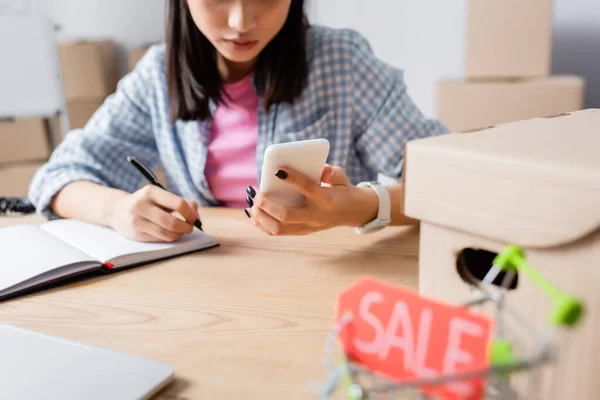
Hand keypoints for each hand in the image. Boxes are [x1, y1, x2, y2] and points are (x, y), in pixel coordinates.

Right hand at [108, 185, 199, 241]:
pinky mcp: (135, 234)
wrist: (118, 210)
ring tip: (181, 231)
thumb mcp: (161, 197)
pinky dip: (169, 238)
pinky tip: (170, 234)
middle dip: (186, 227)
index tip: (195, 218)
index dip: (190, 214)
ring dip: (179, 235)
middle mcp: (141, 205)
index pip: (178, 204)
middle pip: (172, 222)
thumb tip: (196, 215)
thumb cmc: (147, 203)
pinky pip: (159, 239)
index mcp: (151, 192)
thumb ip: (182, 202)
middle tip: (190, 228)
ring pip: (166, 234)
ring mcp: (136, 221)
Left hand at [245, 165, 377, 235]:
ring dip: (261, 217)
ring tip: (250, 203)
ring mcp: (307, 227)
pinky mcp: (301, 232)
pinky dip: (262, 225)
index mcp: (327, 200)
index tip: (277, 170)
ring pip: (278, 229)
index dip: (292, 179)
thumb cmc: (341, 189)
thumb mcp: (342, 177)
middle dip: (266, 204)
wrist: (350, 211)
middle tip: (255, 193)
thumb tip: (322, 170)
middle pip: (286, 215)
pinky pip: (277, 233)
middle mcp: (316, 217)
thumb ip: (332, 173)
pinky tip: (253, 214)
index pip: (308, 189)